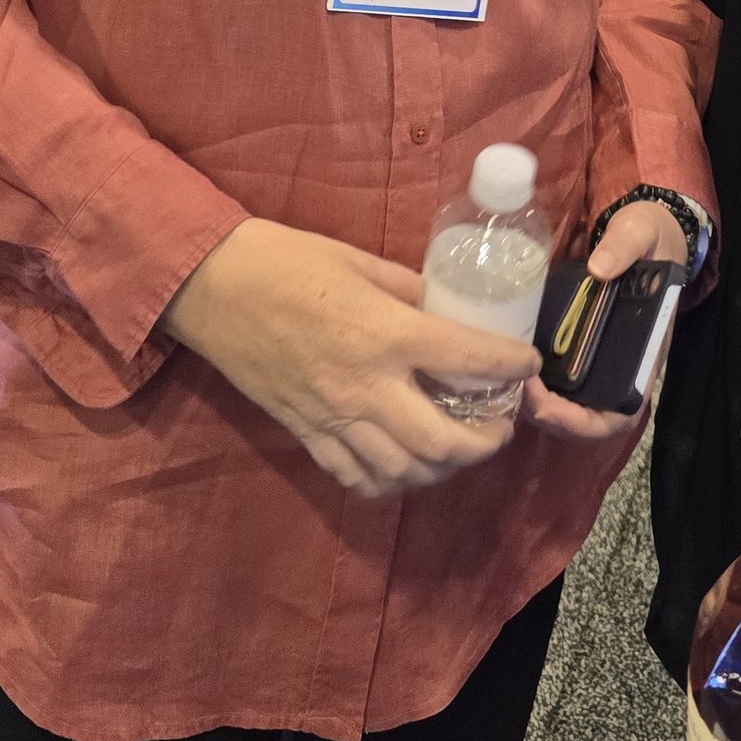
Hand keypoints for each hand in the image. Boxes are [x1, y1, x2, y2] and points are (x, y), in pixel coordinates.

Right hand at [162, 218, 537, 497]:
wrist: (212, 287)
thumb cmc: (286, 260)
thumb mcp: (360, 261)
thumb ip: (408, 289)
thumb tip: (444, 306)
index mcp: (386, 334)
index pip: (468, 362)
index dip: (510, 367)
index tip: (528, 365)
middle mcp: (366, 386)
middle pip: (443, 443)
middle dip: (485, 442)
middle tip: (499, 424)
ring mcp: (333, 418)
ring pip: (403, 471)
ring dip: (441, 468)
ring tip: (458, 447)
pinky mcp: (305, 434)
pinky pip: (356, 476)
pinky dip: (390, 480)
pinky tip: (404, 464)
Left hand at [522, 199, 688, 445]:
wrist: (641, 229)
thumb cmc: (647, 237)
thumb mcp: (640, 233)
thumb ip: (624, 247)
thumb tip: (599, 268)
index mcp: (643, 354)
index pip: (619, 414)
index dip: (584, 422)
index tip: (548, 406)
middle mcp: (618, 365)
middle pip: (584, 416)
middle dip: (549, 414)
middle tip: (518, 389)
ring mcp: (594, 355)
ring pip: (564, 400)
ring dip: (535, 401)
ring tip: (508, 375)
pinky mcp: (574, 340)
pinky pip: (554, 374)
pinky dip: (532, 379)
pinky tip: (509, 360)